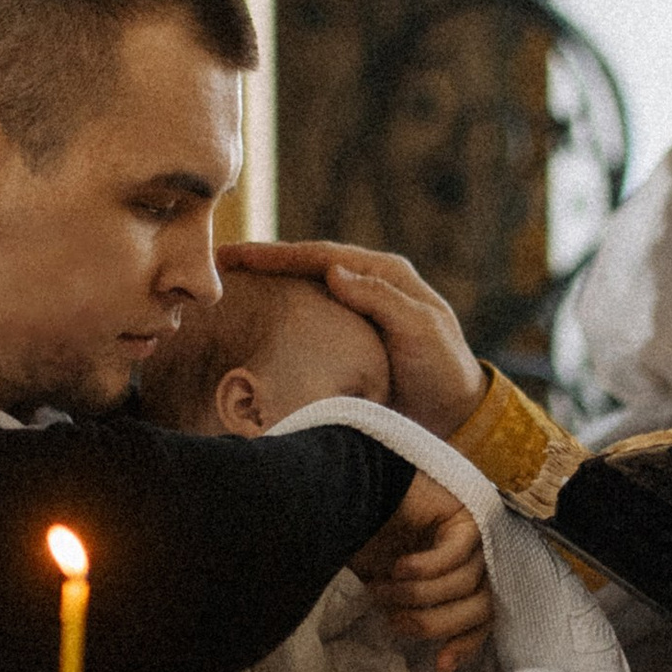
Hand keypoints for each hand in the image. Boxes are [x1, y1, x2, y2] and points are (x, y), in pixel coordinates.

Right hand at [217, 240, 485, 433]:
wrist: (455, 417)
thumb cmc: (443, 371)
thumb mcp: (422, 331)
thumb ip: (383, 300)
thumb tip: (334, 271)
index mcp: (384, 275)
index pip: (321, 255)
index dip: (277, 254)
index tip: (236, 255)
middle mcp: (366, 286)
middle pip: (304, 266)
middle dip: (261, 263)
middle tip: (216, 262)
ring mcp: (353, 314)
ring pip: (300, 291)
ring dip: (265, 286)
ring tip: (223, 285)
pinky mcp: (346, 342)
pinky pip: (304, 323)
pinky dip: (277, 317)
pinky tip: (250, 321)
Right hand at [356, 479, 491, 671]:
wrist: (350, 494)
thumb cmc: (369, 543)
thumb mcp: (392, 591)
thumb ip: (419, 616)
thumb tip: (443, 666)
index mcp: (466, 579)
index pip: (484, 621)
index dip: (465, 645)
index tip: (439, 665)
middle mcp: (478, 558)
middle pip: (479, 607)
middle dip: (432, 623)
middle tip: (394, 621)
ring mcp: (476, 535)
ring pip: (466, 584)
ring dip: (418, 595)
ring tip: (382, 590)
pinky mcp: (465, 513)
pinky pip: (456, 554)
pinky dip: (425, 568)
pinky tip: (398, 567)